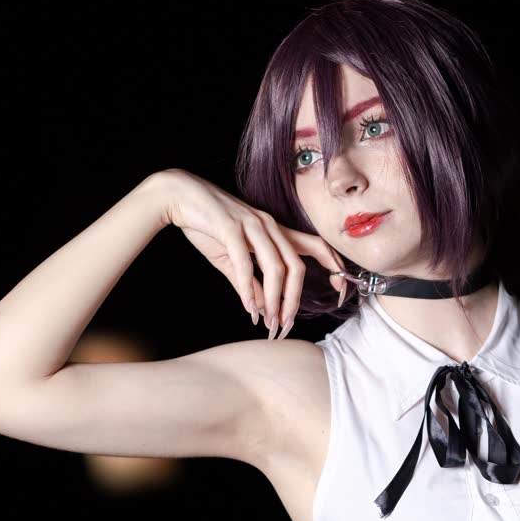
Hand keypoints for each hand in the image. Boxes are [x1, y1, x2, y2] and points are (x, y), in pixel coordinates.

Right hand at [148, 169, 347, 338]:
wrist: (177, 196)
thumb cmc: (206, 226)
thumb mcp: (231, 258)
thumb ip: (249, 282)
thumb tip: (262, 308)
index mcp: (275, 230)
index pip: (315, 246)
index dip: (334, 266)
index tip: (341, 290)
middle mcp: (269, 225)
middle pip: (297, 267)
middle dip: (294, 300)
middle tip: (286, 324)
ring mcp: (252, 225)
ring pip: (276, 267)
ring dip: (275, 299)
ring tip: (269, 320)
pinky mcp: (230, 227)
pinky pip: (245, 263)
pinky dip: (248, 288)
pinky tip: (248, 307)